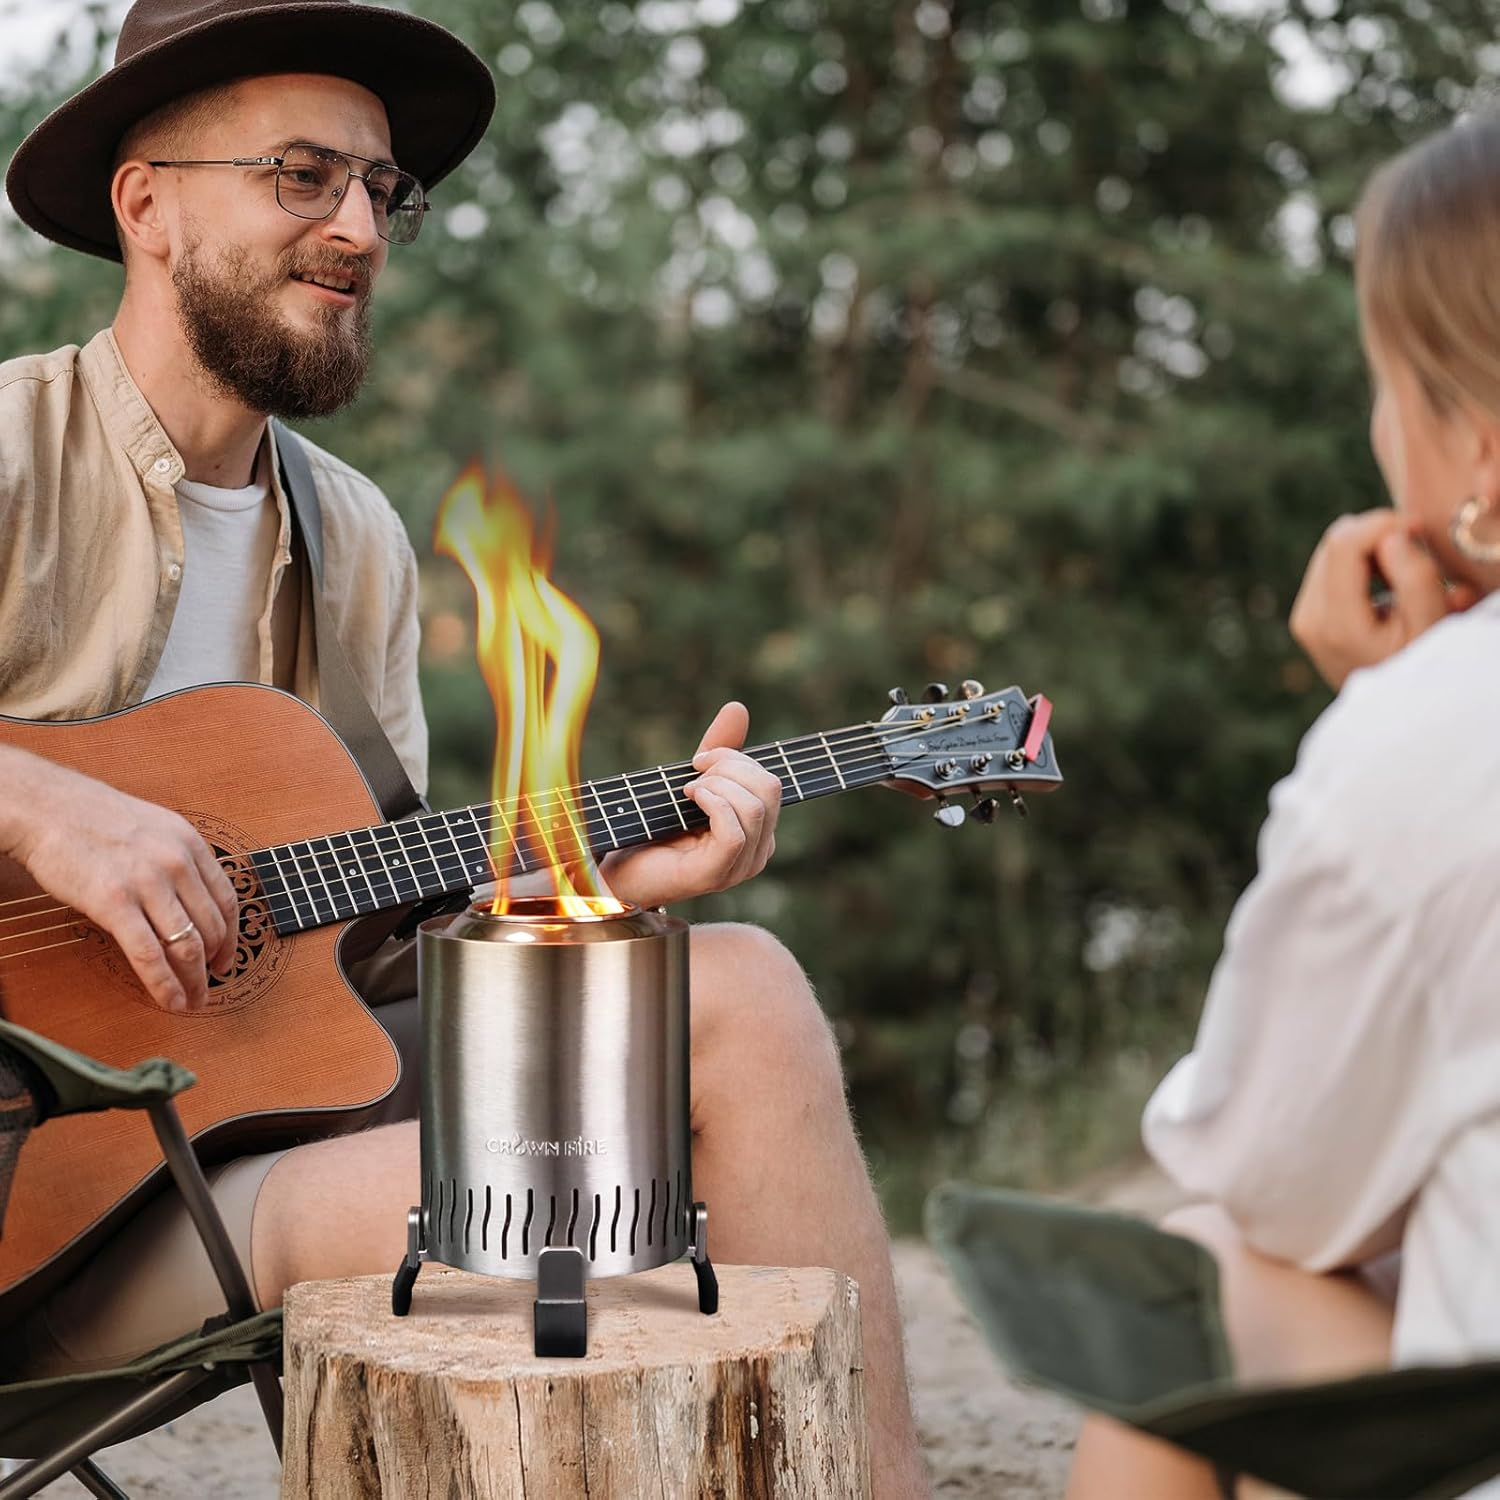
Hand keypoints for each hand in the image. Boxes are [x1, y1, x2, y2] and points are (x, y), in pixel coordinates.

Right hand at [0, 747, 239, 1011]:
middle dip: (214, 965)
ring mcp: (147, 883)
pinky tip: (171, 1000)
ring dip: (194, 981)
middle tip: (210, 985)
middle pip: (211, 927)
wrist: (47, 807)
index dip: (232, 937)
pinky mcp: (114, 903)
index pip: (227, 901)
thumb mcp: (155, 829)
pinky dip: (165, 984)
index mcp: (190, 844)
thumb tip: (192, 903)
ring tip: (193, 1000)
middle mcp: (176, 863)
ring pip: (187, 946)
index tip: (228, 958)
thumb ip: (178, 862)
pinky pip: (150, 955)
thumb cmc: (93, 818)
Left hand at [599, 702, 780, 908]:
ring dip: (715, 785)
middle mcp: (756, 852)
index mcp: (758, 831)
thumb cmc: (653, 828)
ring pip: (753, 808)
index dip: (737, 760)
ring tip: (687, 790)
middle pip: (769, 789)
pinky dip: (712, 803)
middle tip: (693, 773)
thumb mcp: (692, 782)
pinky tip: (689, 798)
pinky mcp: (714, 875)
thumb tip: (738, 708)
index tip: (699, 760)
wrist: (617, 870)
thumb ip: (719, 751)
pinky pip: (733, 831)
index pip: (771, 783)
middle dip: (729, 767)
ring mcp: (738, 867)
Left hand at [1289, 510, 1479, 690]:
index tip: (1418, 528)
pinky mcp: (1306, 617)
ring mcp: (1303, 619)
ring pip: (1331, 551)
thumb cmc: (1422, 666)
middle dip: (1378, 536)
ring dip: (1371, 550)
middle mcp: (1309, 619)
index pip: (1344, 543)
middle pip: (1335, 541)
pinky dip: (1361, 565)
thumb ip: (1417, 578)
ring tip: (1405, 576)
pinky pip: (1330, 568)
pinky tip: (1388, 586)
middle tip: (1417, 552)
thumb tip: (1391, 536)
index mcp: (1336, 623)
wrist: (1394, 712)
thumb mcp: (1433, 625)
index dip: (1382, 523)